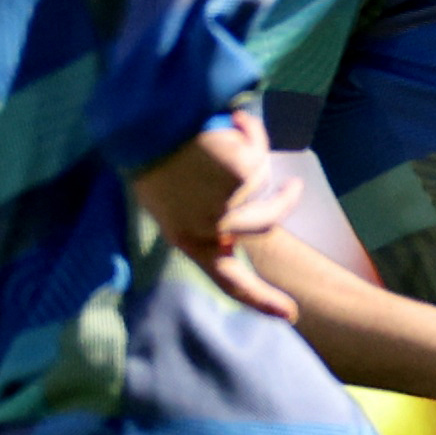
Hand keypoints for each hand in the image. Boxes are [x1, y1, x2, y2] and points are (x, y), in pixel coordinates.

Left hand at [133, 114, 302, 315]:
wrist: (142, 123)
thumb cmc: (147, 157)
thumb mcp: (165, 201)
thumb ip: (197, 221)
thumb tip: (230, 234)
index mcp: (187, 239)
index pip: (229, 281)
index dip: (261, 299)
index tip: (290, 315)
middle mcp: (210, 227)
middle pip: (265, 221)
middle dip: (284, 201)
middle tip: (293, 188)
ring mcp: (228, 204)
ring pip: (261, 180)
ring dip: (254, 151)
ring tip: (238, 125)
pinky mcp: (242, 176)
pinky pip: (258, 154)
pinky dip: (249, 132)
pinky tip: (233, 118)